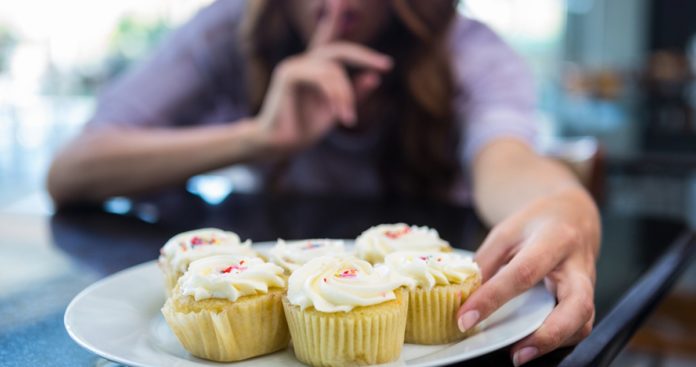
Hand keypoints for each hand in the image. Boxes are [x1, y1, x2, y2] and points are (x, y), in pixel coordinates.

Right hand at [253, 0, 390, 155]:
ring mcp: (293, 65)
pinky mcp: (288, 74)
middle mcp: (303, 61)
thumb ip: (355, 93)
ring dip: (346, 95)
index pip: (327, 36)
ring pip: (333, 70)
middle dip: (364, 56)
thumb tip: (376, 76)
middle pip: (339, 49)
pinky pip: (321, 77)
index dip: (335, 18)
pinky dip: (335, 96)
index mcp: (314, 67)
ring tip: (348, 119)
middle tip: (385, 66)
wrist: (281, 145)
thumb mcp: (338, 109)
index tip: (341, 1)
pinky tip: (340, 116)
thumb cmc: (306, 127)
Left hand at [457, 188, 599, 365]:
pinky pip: (580, 326)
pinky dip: (558, 340)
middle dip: (547, 335)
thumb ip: (486, 262)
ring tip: (520, 354)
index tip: (465, 319)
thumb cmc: (535, 223)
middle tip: (514, 353)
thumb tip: (464, 297)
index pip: (522, 273)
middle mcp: (578, 265)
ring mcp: (588, 284)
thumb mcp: (506, 232)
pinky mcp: (588, 299)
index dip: (492, 298)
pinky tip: (533, 343)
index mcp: (553, 240)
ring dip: (554, 343)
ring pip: (584, 321)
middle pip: (576, 305)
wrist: (572, 214)